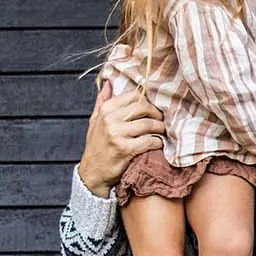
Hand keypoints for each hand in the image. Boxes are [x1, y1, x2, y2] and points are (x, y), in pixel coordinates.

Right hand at [77, 78, 165, 196]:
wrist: (92, 173)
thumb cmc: (96, 146)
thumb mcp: (94, 121)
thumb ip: (102, 101)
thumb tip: (108, 82)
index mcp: (105, 109)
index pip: (134, 95)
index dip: (148, 101)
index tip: (154, 109)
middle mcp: (110, 119)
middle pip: (143, 107)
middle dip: (157, 113)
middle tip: (162, 121)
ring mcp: (117, 134)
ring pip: (148, 124)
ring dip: (160, 128)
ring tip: (163, 132)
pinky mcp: (125, 149)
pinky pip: (149, 141)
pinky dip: (158, 142)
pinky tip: (159, 144)